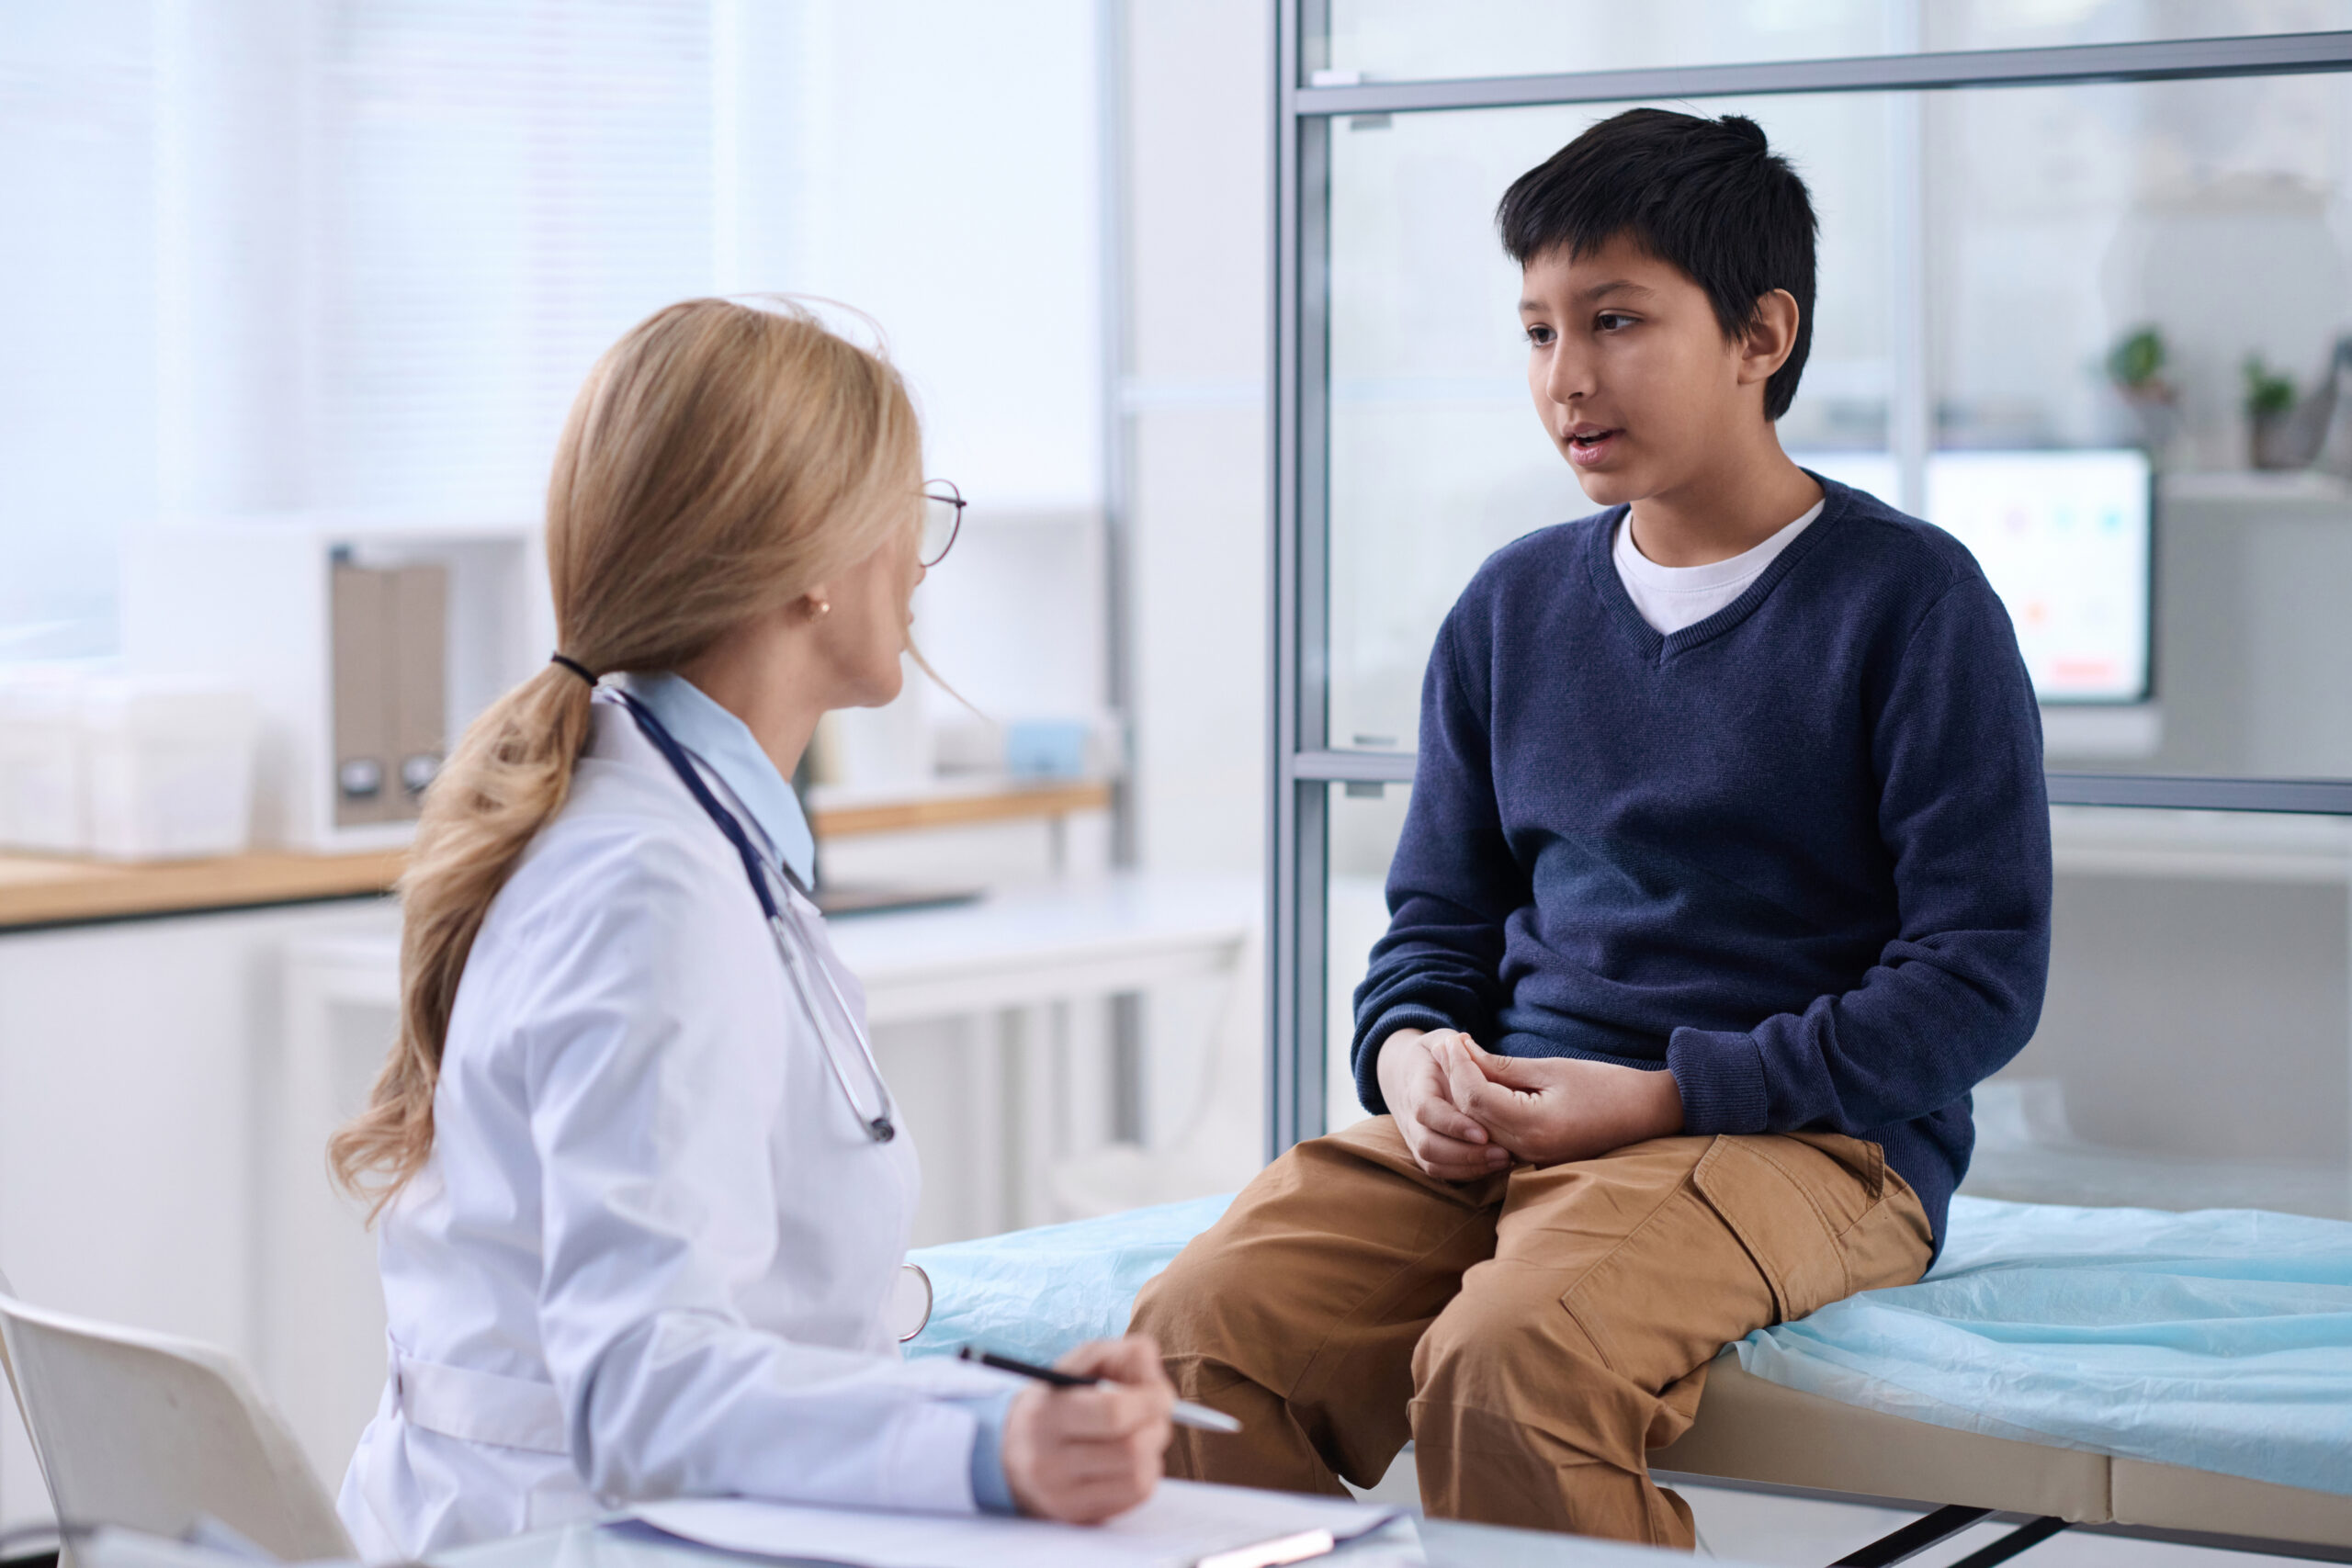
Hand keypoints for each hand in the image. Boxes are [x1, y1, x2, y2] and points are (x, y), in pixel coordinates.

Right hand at [1000, 1335, 1173, 1523]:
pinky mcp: (1078, 1517)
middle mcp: (1048, 1461)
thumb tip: (1157, 1378)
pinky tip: (1132, 1459)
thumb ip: (1122, 1356)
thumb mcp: (1080, 1364)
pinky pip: (1136, 1497)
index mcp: (1046, 1415)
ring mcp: (1062, 1496)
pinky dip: (1147, 1473)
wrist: (1014, 1453)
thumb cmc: (1059, 1399)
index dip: (1150, 1401)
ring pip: (1139, 1477)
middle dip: (1158, 1426)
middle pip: (1131, 1449)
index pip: (1113, 1413)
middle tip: (1157, 1415)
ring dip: (1154, 1451)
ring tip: (1142, 1435)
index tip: (1162, 1394)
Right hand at [1376, 1029, 1514, 1180]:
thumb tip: (1470, 1047)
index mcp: (1415, 1085)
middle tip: (1504, 1154)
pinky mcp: (1423, 1151)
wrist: (1405, 1071)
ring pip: (1432, 1163)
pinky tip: (1494, 1167)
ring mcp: (1414, 1136)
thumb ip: (1458, 1048)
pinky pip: (1439, 1171)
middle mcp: (1409, 1116)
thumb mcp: (1444, 1040)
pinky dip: (1466, 1174)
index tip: (1484, 1132)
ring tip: (1504, 1162)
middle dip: (1466, 1154)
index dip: (1452, 1124)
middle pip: (1427, 1144)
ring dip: (1469, 1167)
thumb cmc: (1435, 1055)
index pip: (1426, 1110)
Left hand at [1436, 1033, 1683, 1166]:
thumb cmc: (1606, 1085)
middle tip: (1447, 1046)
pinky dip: (1482, 1110)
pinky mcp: (1536, 1158)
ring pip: (1479, 1128)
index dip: (1458, 1067)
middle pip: (1470, 1116)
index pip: (1474, 1098)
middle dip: (1454, 1079)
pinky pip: (1496, 1135)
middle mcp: (1527, 1150)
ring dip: (1464, 1095)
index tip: (1450, 1039)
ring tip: (1458, 1060)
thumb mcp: (1552, 1069)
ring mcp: (1531, 1159)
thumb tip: (1465, 1054)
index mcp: (1533, 1127)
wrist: (1647, 1114)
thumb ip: (1504, 1068)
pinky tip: (1479, 1084)